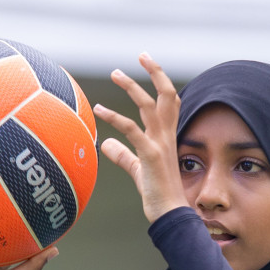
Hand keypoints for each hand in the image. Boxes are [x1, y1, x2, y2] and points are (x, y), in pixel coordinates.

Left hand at [93, 53, 187, 223]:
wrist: (170, 214)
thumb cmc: (158, 194)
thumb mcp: (137, 170)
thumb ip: (123, 155)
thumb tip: (106, 143)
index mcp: (166, 137)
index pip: (170, 102)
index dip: (162, 81)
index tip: (148, 64)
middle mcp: (166, 136)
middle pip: (166, 95)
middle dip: (155, 72)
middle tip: (142, 54)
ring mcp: (160, 144)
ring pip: (149, 106)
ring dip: (132, 86)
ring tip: (117, 73)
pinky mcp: (150, 155)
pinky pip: (132, 129)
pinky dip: (115, 117)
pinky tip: (99, 110)